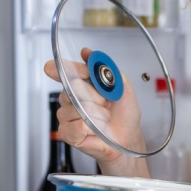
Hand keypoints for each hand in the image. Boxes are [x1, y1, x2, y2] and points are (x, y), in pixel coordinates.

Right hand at [44, 47, 148, 176]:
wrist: (127, 137)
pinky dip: (89, 127)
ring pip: (75, 107)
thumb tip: (88, 54)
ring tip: (102, 118)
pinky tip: (94, 129)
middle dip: (94, 95)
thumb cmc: (124, 115)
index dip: (66, 69)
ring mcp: (67, 115)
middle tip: (105, 103)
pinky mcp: (67, 132)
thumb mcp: (122, 86)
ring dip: (95, 113)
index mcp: (81, 85)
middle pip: (72, 87)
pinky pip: (76, 124)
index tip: (70, 70)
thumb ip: (106, 68)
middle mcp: (71, 98)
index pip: (63, 71)